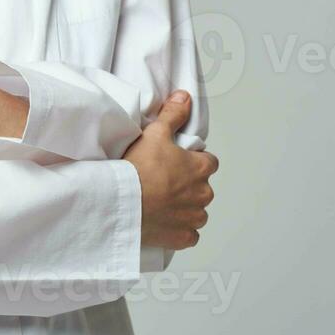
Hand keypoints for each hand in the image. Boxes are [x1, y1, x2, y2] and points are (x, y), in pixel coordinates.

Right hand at [124, 90, 218, 248]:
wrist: (124, 201)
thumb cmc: (139, 168)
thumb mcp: (155, 133)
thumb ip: (173, 115)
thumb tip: (185, 97)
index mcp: (200, 168)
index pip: (209, 162)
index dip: (193, 161)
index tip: (176, 161)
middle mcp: (203, 194)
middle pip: (202, 188)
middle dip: (188, 185)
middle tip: (163, 181)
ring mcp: (194, 217)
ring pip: (197, 211)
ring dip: (184, 208)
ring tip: (161, 202)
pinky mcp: (183, 237)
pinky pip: (189, 235)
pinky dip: (180, 229)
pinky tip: (164, 222)